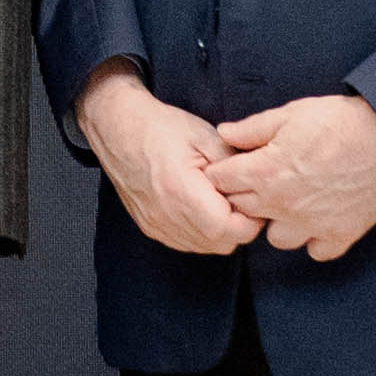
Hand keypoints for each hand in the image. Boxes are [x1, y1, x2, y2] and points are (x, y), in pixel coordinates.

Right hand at [75, 69, 257, 257]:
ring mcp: (156, 225)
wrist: (118, 128)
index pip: (230, 230)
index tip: (251, 200)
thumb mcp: (206, 136)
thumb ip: (235, 166)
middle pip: (221, 244)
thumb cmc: (160, 128)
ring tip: (218, 201)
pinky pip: (186, 243)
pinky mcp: (150, 227)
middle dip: (238, 226)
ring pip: (205, 247)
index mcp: (182, 191)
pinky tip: (201, 208)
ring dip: (219, 231)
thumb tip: (257, 186)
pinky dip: (200, 232)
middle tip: (237, 199)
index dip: (250, 220)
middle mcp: (166, 215)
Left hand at [214, 92, 375, 262]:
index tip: (234, 165)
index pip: (221, 182)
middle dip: (245, 195)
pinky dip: (315, 239)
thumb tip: (224, 133)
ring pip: (276, 239)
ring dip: (278, 222)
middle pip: (243, 211)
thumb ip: (251, 129)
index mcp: (265, 173)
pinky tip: (319, 218)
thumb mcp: (289, 114)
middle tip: (263, 178)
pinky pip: (316, 251)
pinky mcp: (341, 234)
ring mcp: (312, 224)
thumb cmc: (340, 121)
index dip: (223, 171)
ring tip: (291, 201)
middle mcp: (283, 205)